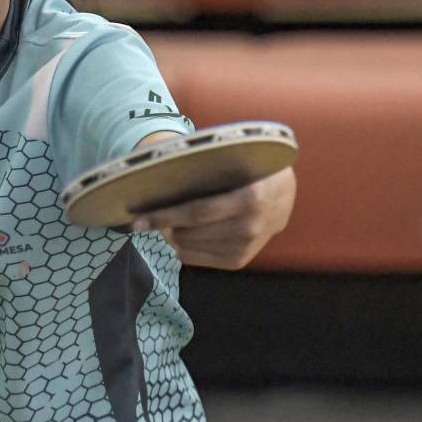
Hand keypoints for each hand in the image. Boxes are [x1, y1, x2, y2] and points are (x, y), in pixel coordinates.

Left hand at [130, 167, 296, 269]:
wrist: (285, 194)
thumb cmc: (252, 170)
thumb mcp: (238, 160)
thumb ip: (207, 168)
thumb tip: (160, 171)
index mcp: (249, 199)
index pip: (197, 213)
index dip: (164, 217)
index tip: (137, 220)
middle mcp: (249, 228)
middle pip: (189, 233)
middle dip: (166, 224)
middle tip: (158, 213)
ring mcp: (246, 248)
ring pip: (188, 247)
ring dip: (174, 234)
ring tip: (176, 220)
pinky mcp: (239, 261)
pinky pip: (194, 258)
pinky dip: (184, 246)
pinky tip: (190, 232)